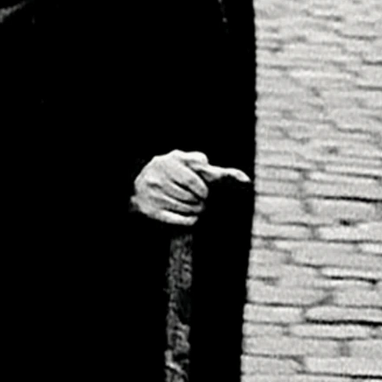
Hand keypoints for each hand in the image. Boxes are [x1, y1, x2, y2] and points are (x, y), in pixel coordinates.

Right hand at [130, 150, 247, 226]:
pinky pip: (179, 221)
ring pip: (187, 209)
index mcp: (170, 161)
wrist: (134, 185)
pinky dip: (189, 221)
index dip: (203, 190)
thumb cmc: (170, 171)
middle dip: (200, 202)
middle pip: (192, 198)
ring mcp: (154, 195)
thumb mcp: (188, 163)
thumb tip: (246, 179)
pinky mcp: (151, 211)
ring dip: (196, 211)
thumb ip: (213, 170)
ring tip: (194, 208)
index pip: (194, 182)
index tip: (205, 193)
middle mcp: (159, 177)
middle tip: (200, 201)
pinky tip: (190, 217)